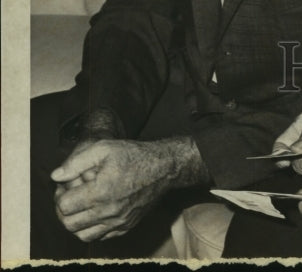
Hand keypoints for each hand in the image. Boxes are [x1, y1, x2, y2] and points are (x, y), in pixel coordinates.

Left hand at [51, 136, 205, 242]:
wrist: (163, 168)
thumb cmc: (133, 155)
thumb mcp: (104, 148)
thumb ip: (77, 162)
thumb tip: (56, 176)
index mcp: (101, 191)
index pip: (64, 206)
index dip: (59, 194)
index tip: (65, 185)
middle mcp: (109, 211)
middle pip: (70, 224)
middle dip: (63, 211)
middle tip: (69, 196)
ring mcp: (118, 222)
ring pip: (83, 235)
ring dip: (76, 222)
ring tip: (80, 206)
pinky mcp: (125, 226)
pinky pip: (100, 237)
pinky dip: (92, 228)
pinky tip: (95, 211)